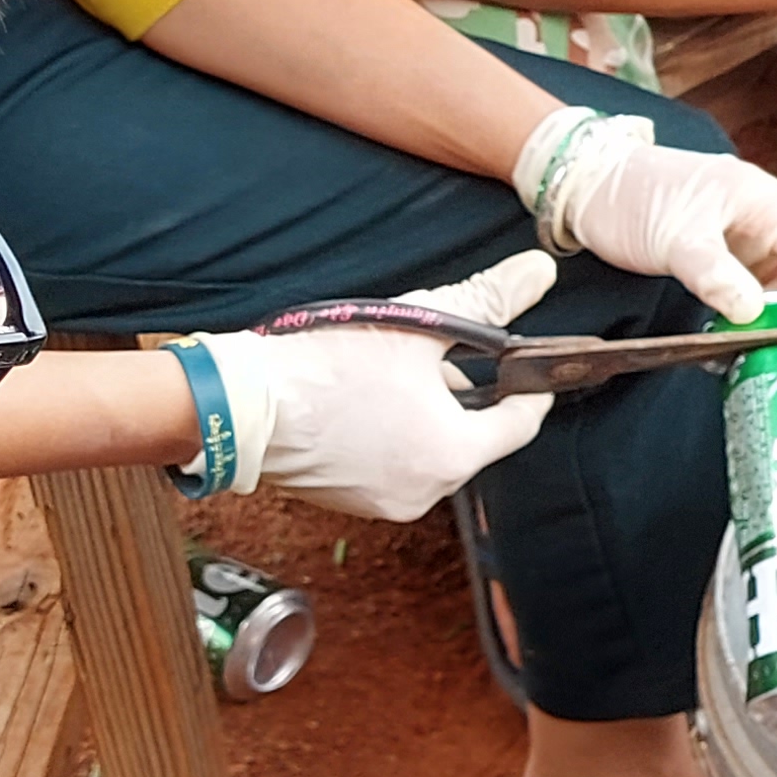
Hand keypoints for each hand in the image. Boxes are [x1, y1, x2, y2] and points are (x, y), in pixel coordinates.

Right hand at [197, 251, 553, 517]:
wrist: (240, 404)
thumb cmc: (325, 369)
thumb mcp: (417, 325)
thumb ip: (487, 300)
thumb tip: (536, 273)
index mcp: (453, 456)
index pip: (520, 424)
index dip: (528, 387)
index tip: (529, 365)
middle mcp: (426, 492)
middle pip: (472, 434)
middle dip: (460, 391)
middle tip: (429, 352)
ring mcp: (385, 502)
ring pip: (430, 446)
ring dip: (423, 410)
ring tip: (385, 370)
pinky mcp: (350, 501)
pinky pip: (393, 461)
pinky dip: (391, 431)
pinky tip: (360, 398)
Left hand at [518, 110, 776, 337]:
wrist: (592, 187)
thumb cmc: (632, 197)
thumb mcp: (672, 237)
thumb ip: (713, 274)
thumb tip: (753, 312)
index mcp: (763, 199)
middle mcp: (768, 213)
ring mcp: (752, 233)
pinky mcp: (734, 253)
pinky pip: (771, 283)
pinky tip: (770, 337)